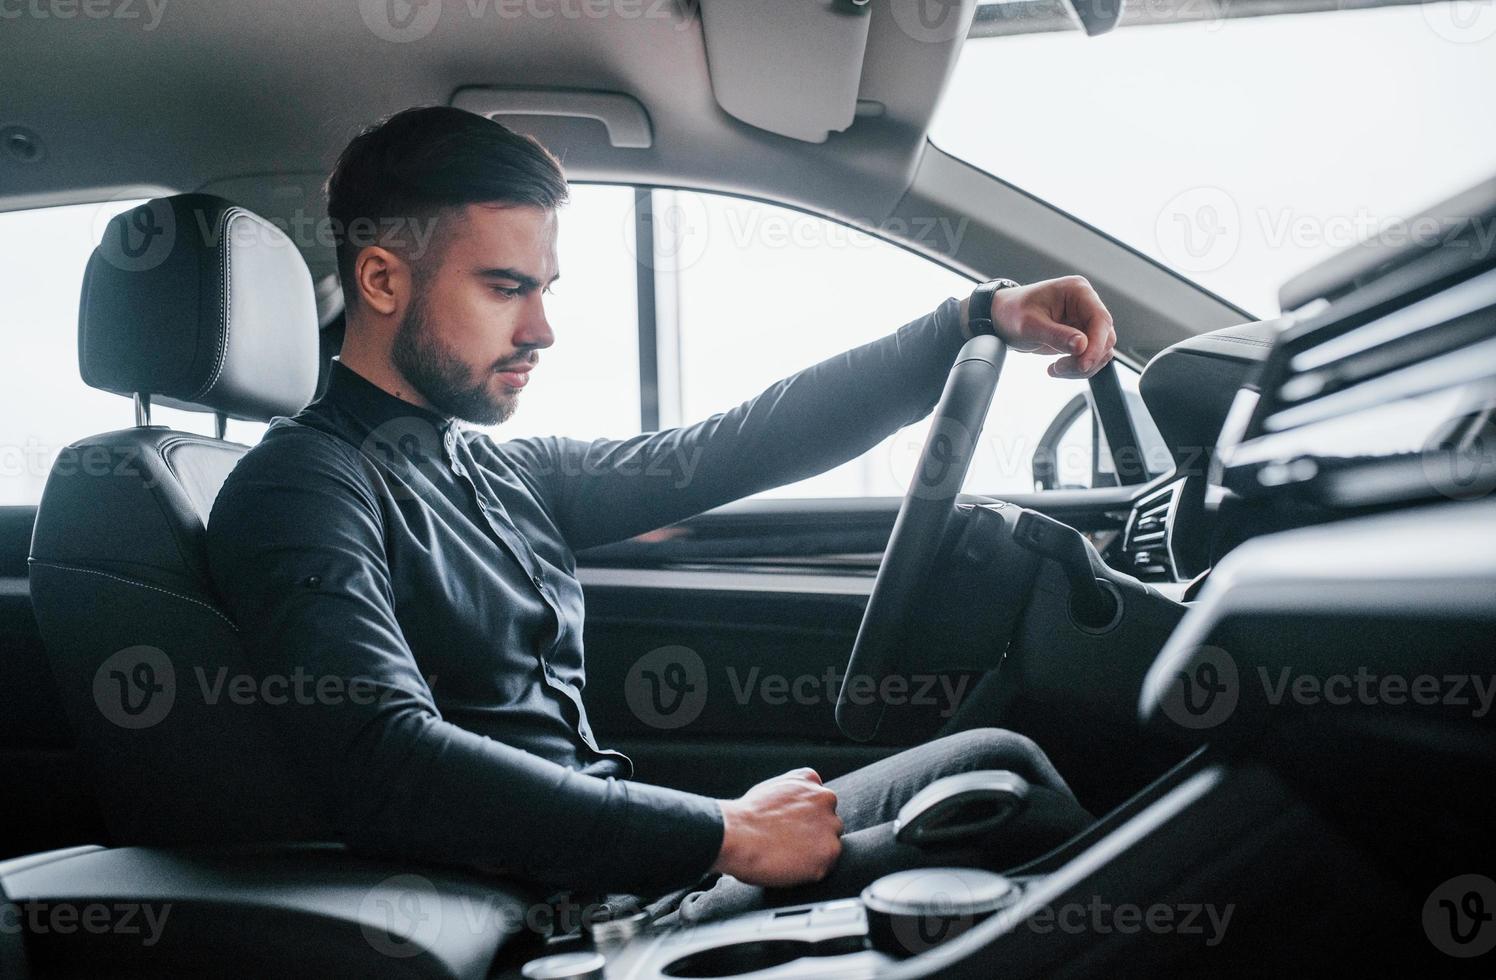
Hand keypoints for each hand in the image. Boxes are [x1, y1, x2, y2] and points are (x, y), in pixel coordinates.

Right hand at [714, 768, 842, 886]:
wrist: (736, 835)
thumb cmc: (747, 815)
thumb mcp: (773, 785)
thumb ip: (795, 787)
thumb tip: (801, 795)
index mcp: (811, 782)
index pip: (821, 804)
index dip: (806, 819)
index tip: (793, 828)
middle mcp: (826, 801)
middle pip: (829, 823)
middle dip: (814, 835)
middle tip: (789, 844)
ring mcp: (829, 827)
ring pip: (830, 845)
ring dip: (814, 853)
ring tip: (787, 855)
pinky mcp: (828, 854)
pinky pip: (824, 867)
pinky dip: (810, 871)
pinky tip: (790, 866)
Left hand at [962, 275, 1116, 378]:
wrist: (1000, 317)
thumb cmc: (1012, 312)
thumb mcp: (1030, 324)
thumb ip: (1056, 335)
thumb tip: (1082, 346)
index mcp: (1077, 291)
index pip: (1100, 319)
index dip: (1096, 344)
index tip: (1083, 364)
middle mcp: (1085, 304)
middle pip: (1105, 337)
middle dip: (1087, 358)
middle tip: (1061, 368)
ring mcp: (1084, 321)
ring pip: (1100, 350)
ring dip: (1082, 366)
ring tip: (1055, 369)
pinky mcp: (1079, 336)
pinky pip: (1089, 357)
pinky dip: (1076, 368)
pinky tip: (1056, 368)